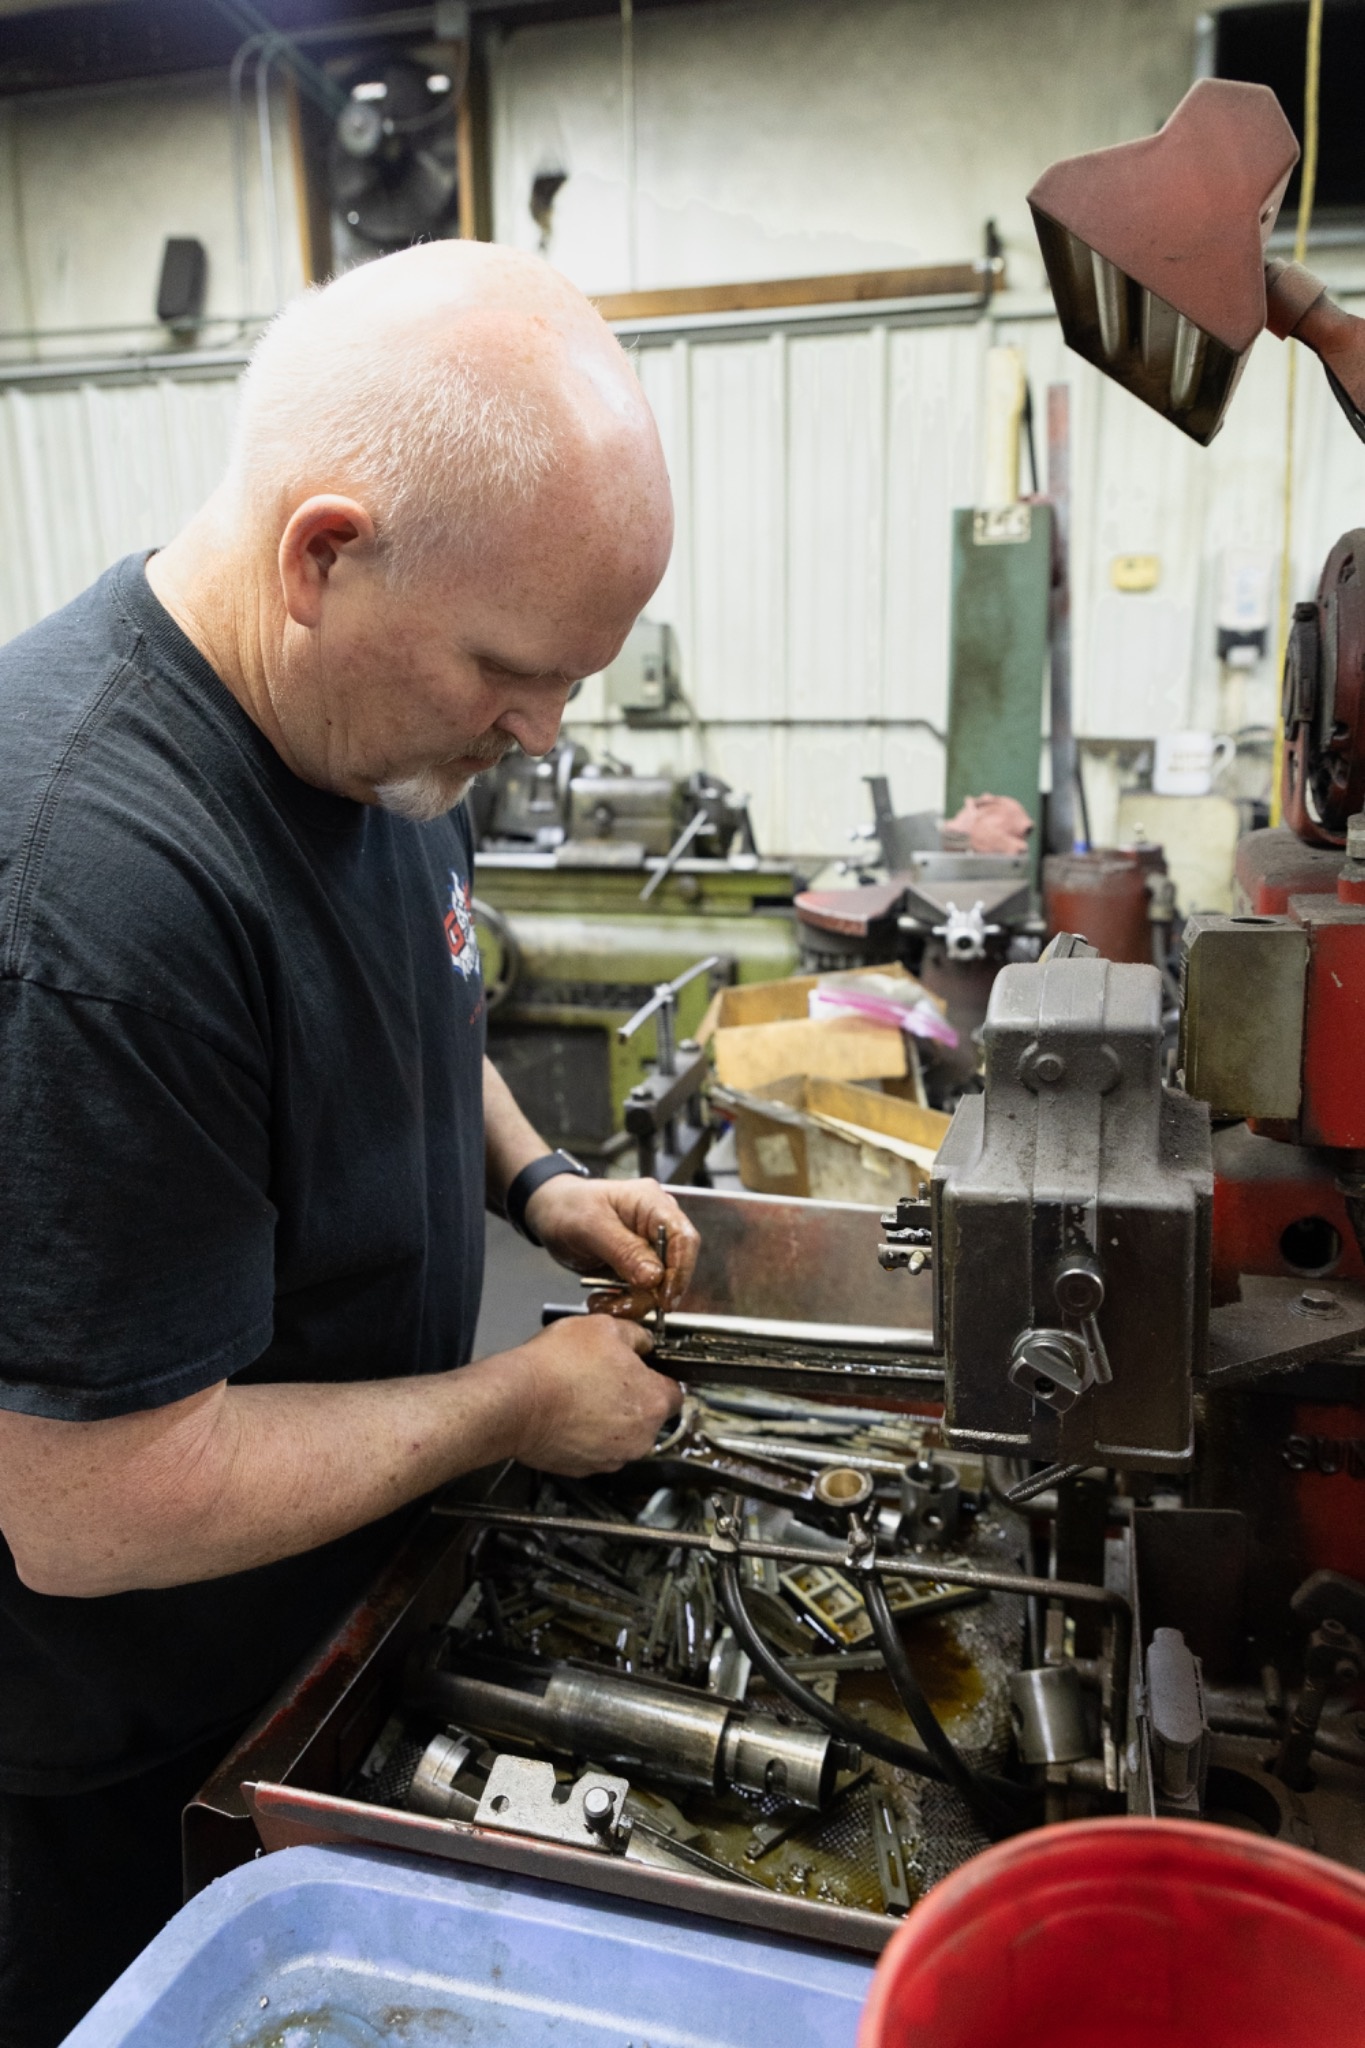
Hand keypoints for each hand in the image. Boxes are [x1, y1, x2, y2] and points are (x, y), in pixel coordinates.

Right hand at [507, 1314, 681, 1474]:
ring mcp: (611, 1458)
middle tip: (603, 1376)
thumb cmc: (559, 1366)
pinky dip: (585, 1435)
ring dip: (608, 1418)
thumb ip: (636, 1335)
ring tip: (580, 1394)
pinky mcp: (583, 1470)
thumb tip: (643, 1341)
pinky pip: (594, 1449)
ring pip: (621, 1435)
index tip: (640, 1368)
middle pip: (647, 1416)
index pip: (675, 1391)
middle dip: (630, 1398)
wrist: (515, 1401)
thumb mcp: (604, 1327)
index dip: (656, 1375)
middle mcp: (640, 1438)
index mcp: (653, 1403)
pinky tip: (567, 1413)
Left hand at [524, 1174, 700, 1310]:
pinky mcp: (636, 1268)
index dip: (681, 1270)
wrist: (548, 1213)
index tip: (665, 1298)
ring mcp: (647, 1249)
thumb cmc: (567, 1206)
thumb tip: (655, 1277)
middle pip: (673, 1269)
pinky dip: (622, 1303)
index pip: (684, 1238)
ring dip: (631, 1302)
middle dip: (648, 1293)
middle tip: (620, 1305)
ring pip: (656, 1288)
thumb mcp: (591, 1226)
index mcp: (652, 1204)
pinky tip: (602, 1301)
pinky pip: (640, 1293)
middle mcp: (656, 1226)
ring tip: (602, 1303)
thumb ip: (624, 1250)